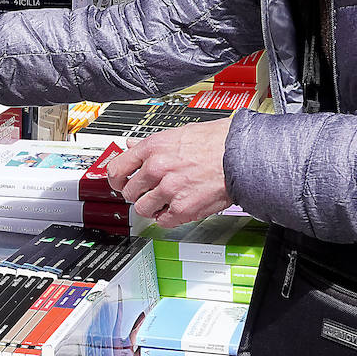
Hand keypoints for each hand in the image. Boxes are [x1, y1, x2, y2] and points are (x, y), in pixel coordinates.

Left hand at [105, 119, 233, 226]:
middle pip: (128, 192)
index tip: (119, 183)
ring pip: (142, 209)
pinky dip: (167, 218)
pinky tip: (175, 208)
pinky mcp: (183, 209)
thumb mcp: (177, 134)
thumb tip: (132, 146)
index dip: (116, 179)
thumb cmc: (215, 142)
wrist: (240, 155)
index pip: (116, 169)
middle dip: (137, 193)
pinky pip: (162, 221)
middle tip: (148, 191)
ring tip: (164, 200)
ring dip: (151, 207)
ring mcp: (168, 190)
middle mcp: (156, 169)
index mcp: (152, 148)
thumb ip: (151, 145)